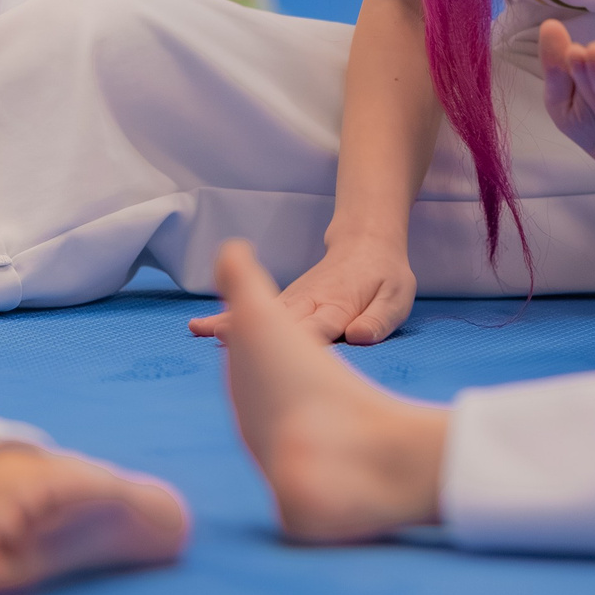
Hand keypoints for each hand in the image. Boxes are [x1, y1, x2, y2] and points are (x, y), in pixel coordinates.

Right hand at [190, 232, 416, 345]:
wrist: (367, 241)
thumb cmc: (385, 276)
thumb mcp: (396, 296)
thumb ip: (379, 318)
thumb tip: (360, 337)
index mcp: (337, 304)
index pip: (316, 327)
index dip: (298, 340)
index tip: (275, 353)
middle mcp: (309, 301)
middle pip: (278, 319)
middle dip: (253, 330)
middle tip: (222, 341)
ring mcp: (292, 299)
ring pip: (259, 312)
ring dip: (230, 322)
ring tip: (198, 329)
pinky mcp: (283, 301)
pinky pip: (253, 309)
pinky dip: (228, 317)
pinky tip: (201, 328)